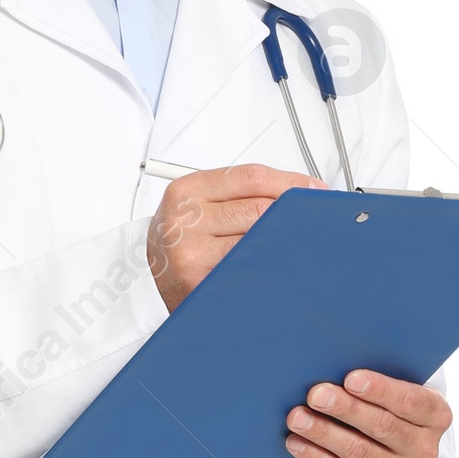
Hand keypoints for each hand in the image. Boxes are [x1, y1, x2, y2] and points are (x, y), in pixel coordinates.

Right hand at [146, 163, 319, 314]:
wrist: (144, 280)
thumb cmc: (179, 240)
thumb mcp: (196, 205)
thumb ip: (237, 193)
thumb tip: (295, 191)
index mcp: (187, 190)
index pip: (251, 177)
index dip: (290, 182)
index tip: (313, 190)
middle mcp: (186, 218)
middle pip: (258, 209)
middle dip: (293, 214)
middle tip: (314, 220)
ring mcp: (191, 251)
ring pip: (256, 239)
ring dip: (285, 241)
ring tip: (301, 241)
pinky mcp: (199, 280)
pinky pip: (246, 268)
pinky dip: (268, 264)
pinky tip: (280, 263)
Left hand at [284, 370, 451, 457]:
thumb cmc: (383, 415)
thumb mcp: (390, 398)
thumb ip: (374, 385)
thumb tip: (332, 365)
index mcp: (436, 416)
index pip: (411, 401)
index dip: (381, 390)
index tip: (351, 379)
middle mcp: (424, 449)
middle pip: (382, 425)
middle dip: (346, 408)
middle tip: (316, 395)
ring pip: (359, 451)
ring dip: (324, 432)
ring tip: (298, 418)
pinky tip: (298, 444)